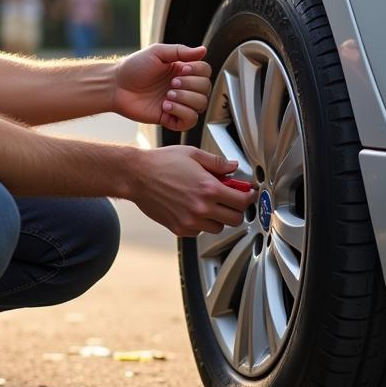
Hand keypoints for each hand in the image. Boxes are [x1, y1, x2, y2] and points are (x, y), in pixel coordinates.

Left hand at [111, 43, 211, 131]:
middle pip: (206, 89)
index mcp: (182, 70)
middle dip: (190, 85)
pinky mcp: (170, 118)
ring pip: (201, 105)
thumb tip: (203, 50)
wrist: (116, 86)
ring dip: (186, 99)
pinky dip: (182, 112)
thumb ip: (180, 51)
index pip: (205, 71)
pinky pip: (190, 121)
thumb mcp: (157, 52)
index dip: (198, 72)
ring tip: (167, 96)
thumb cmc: (133, 67)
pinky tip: (166, 106)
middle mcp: (182, 87)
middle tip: (171, 83)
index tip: (182, 69)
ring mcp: (178, 103)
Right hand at [130, 146, 257, 236]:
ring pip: (218, 228)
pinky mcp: (179, 228)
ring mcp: (190, 221)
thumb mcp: (193, 154)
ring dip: (219, 217)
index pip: (242, 201)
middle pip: (235, 219)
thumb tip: (232, 167)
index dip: (248, 197)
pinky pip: (199, 231)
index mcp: (208, 188)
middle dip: (237, 209)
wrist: (137, 176)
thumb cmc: (161, 163)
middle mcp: (201, 207)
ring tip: (209, 203)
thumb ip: (217, 162)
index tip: (248, 193)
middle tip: (231, 200)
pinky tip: (193, 209)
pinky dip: (201, 223)